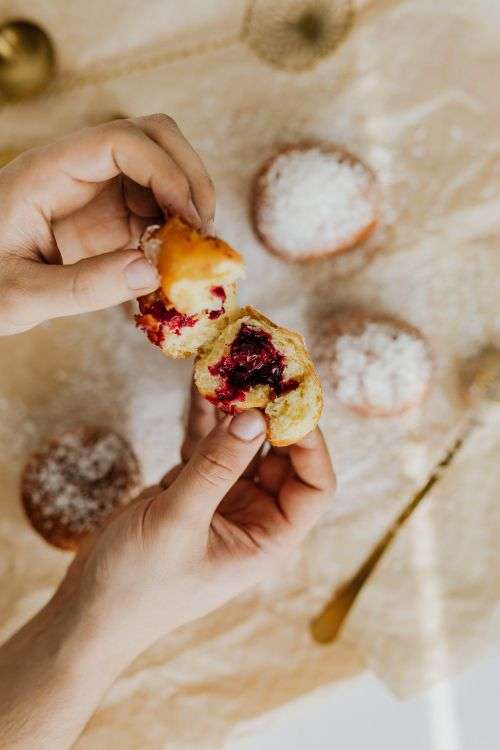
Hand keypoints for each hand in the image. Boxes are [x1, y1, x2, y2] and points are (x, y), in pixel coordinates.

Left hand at [0, 114, 214, 334]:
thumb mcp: (18, 296)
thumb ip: (81, 288)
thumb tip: (152, 272)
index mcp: (48, 172)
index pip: (122, 140)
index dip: (167, 171)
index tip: (189, 222)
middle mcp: (78, 172)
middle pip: (153, 136)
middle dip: (189, 176)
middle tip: (203, 232)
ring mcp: (96, 193)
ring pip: (162, 170)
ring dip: (188, 204)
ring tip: (193, 255)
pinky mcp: (108, 219)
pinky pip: (156, 210)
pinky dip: (176, 232)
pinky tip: (174, 265)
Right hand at [0, 390, 333, 748]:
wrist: (88, 610)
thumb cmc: (138, 584)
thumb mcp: (179, 522)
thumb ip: (216, 467)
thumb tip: (255, 415)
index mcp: (269, 537)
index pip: (314, 483)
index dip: (311, 442)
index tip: (289, 401)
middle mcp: (254, 515)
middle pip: (281, 454)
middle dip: (272, 412)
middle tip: (261, 367)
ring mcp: (222, 498)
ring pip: (241, 442)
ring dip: (236, 406)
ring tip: (231, 362)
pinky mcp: (191, 486)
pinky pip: (206, 443)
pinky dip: (203, 416)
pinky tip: (199, 383)